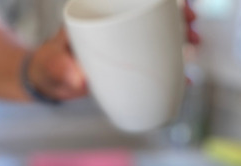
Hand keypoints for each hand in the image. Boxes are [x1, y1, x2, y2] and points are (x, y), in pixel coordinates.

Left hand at [26, 1, 199, 101]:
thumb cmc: (48, 65)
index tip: (179, 4)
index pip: (133, 0)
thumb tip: (78, 79)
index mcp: (100, 14)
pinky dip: (171, 67)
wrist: (46, 81)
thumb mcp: (51, 64)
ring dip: (180, 37)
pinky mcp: (129, 64)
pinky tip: (188, 77)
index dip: (160, 2)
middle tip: (193, 24)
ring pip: (159, 37)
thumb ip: (60, 69)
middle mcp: (117, 26)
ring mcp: (125, 45)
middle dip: (179, 15)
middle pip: (154, 15)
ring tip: (194, 45)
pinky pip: (154, 62)